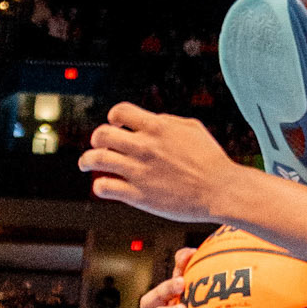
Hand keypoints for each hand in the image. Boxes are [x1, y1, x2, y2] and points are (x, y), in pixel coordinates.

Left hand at [81, 104, 237, 221]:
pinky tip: (105, 186)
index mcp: (158, 127)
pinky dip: (99, 185)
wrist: (220, 190)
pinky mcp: (137, 195)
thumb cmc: (210, 159)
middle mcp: (144, 147)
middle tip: (100, 145)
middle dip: (97, 138)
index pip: (119, 111)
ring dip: (87, 160)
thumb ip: (167, 121)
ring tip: (86, 164)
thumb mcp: (193, 128)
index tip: (115, 125)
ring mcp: (138, 171)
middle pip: (101, 134)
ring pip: (94, 159)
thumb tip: (149, 120)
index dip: (113, 117)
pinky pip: (103, 187)